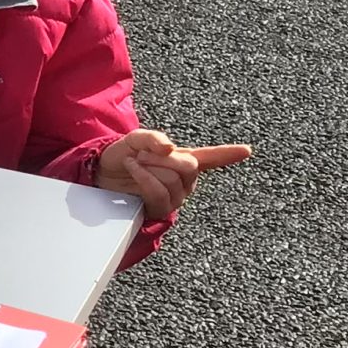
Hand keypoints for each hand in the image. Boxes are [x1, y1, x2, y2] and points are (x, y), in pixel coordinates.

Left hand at [94, 131, 252, 220]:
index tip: (248, 150)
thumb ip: (152, 138)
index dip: (229, 154)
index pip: (211, 158)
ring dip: (149, 167)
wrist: (99, 174)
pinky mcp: (160, 209)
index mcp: (183, 161)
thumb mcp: (135, 139)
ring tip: (135, 164)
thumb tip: (170, 147)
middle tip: (142, 155)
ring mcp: (174, 197)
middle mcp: (184, 181)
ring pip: (173, 179)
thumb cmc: (121, 157)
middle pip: (190, 166)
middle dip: (162, 158)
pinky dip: (144, 178)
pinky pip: (160, 192)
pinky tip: (134, 171)